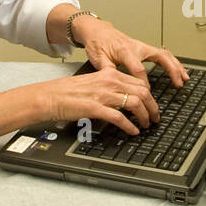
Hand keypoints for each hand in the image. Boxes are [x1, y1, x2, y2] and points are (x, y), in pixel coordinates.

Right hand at [39, 66, 159, 134]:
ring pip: (135, 103)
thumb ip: (109, 85)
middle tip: (155, 117)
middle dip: (153, 107)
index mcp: (110, 74)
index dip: (150, 96)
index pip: (139, 83)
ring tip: (146, 125)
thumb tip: (124, 96)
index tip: (153, 106)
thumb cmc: (68, 91)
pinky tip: (133, 131)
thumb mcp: (93, 81)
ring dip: (145, 116)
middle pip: (143, 92)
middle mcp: (109, 82)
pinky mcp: (96, 108)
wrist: (50, 96)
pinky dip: (130, 126)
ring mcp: (103, 94)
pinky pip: (120, 117)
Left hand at [74, 16, 188, 87]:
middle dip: (172, 70)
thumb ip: (108, 73)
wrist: (96, 31)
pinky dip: (172, 62)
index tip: (146, 95)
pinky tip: (179, 70)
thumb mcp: (98, 59)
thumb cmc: (97, 43)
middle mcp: (137, 47)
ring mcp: (142, 47)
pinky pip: (162, 54)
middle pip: (161, 57)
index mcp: (126, 51)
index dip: (144, 84)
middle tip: (179, 83)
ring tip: (185, 77)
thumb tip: (115, 86)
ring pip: (165, 54)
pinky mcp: (144, 48)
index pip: (139, 70)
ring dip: (176, 65)